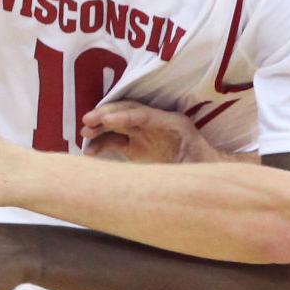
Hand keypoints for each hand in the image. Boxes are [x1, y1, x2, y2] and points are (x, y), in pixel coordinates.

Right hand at [80, 100, 223, 163]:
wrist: (204, 172)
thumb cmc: (202, 168)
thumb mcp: (195, 166)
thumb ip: (183, 167)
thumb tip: (172, 176)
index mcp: (171, 123)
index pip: (143, 114)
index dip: (124, 115)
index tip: (107, 120)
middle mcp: (155, 124)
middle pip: (126, 112)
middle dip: (106, 115)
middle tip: (87, 121)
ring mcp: (144, 134)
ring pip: (117, 125)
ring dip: (100, 128)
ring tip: (84, 135)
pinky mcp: (136, 147)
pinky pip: (115, 141)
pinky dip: (101, 144)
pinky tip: (90, 152)